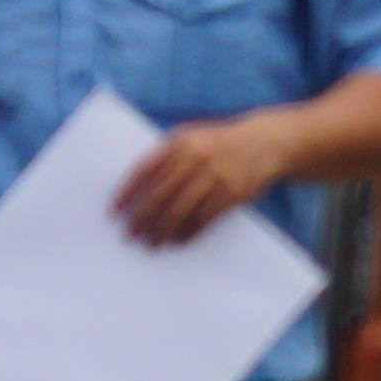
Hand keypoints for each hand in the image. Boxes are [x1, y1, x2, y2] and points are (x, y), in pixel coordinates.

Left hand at [113, 112, 298, 246]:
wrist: (265, 143)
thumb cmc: (219, 143)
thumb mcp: (193, 137)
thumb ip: (168, 155)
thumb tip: (137, 185)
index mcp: (180, 141)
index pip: (145, 169)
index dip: (127, 191)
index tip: (114, 211)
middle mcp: (196, 157)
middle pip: (159, 194)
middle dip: (141, 217)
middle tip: (129, 234)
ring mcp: (215, 176)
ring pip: (180, 210)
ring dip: (162, 230)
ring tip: (150, 243)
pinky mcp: (231, 193)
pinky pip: (203, 218)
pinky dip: (188, 232)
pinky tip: (177, 241)